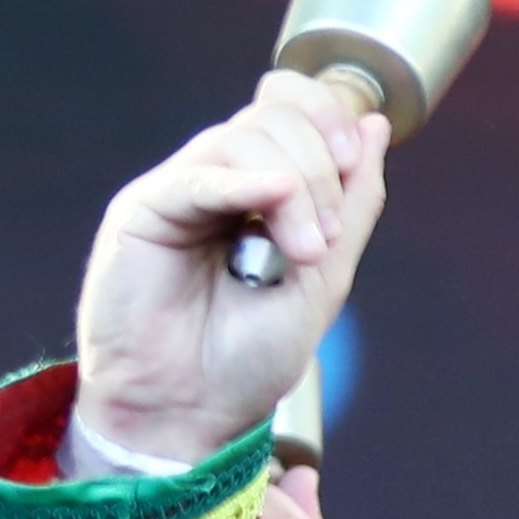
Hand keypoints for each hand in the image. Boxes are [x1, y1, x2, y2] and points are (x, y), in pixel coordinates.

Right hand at [71, 71, 387, 470]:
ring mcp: (179, 191)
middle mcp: (218, 179)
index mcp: (260, 187)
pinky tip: (272, 203)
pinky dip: (244, 184)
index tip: (353, 163)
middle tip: (325, 239)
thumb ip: (353, 204)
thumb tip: (375, 126)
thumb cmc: (249, 356)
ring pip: (242, 139)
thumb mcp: (325, 276)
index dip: (327, 117)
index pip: (290, 106)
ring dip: (296, 190)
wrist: (191, 412)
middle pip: (274, 118)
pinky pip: (198, 176)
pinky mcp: (143, 211)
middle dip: (320, 169)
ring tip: (302, 254)